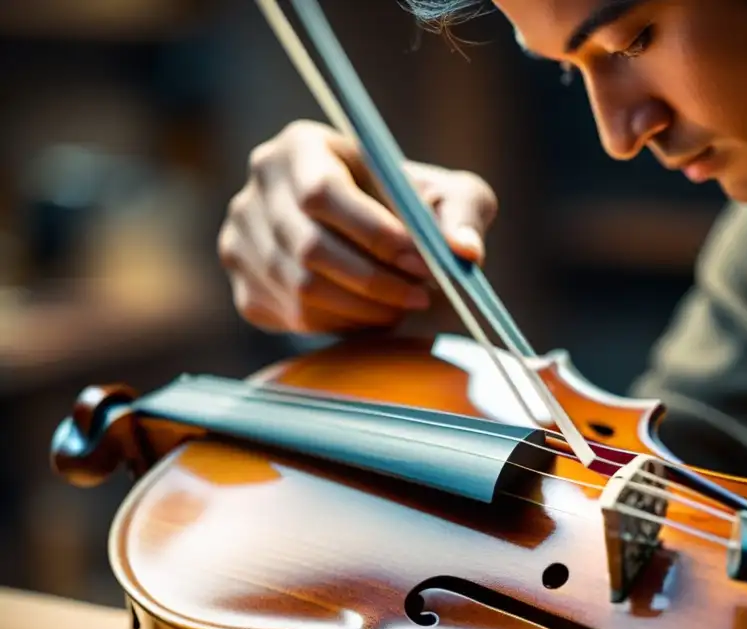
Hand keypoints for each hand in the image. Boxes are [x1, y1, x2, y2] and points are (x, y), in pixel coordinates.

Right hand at [217, 120, 497, 333]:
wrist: (380, 240)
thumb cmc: (416, 209)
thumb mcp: (451, 196)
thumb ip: (464, 215)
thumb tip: (464, 250)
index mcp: (301, 146)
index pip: (323, 193)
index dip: (375, 234)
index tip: (422, 261)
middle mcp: (259, 187)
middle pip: (308, 247)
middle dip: (375, 280)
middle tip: (421, 295)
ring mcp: (241, 238)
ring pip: (301, 288)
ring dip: (364, 308)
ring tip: (404, 304)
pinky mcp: (244, 286)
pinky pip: (293, 317)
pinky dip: (342, 325)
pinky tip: (375, 314)